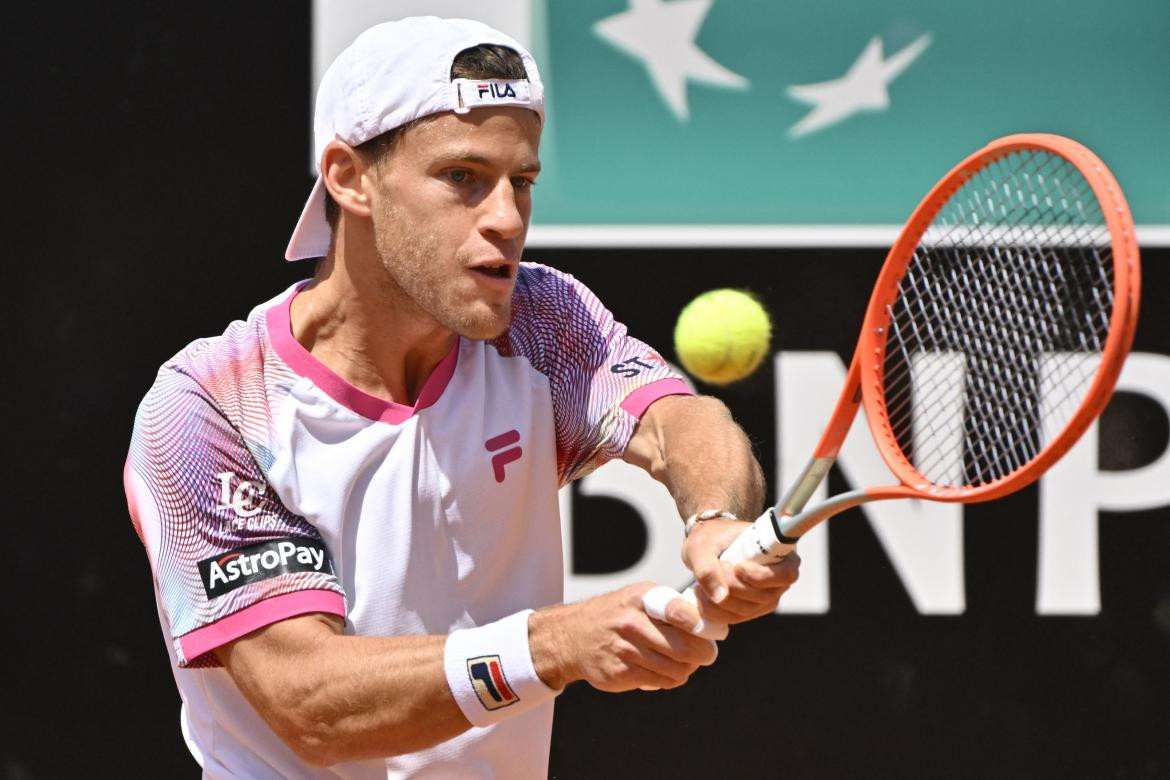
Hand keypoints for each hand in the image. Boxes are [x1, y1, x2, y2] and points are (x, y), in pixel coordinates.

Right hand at [528, 582, 718, 691]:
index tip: (717, 632)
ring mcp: (624, 650)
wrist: (572, 636)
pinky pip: (661, 682)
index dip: (702, 625)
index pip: (678, 611)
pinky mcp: (620, 673)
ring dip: (687, 669)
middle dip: (704, 654)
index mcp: (639, 599)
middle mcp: (631, 623)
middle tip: (708, 654)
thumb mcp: (638, 597)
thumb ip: (670, 606)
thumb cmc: (616, 615)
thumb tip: (709, 625)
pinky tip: (667, 672)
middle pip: (684, 647)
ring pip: (676, 669)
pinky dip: (670, 679)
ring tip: (686, 663)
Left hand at [682, 517, 800, 625]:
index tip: (738, 567)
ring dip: (719, 598)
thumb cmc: (711, 539)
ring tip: (702, 581)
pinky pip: (734, 618)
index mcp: (780, 553)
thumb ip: (707, 567)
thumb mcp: (702, 545)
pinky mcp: (751, 610)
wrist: (707, 546)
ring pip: (747, 609)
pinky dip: (714, 609)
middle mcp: (779, 579)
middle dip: (732, 586)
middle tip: (711, 569)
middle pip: (764, 596)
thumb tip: (720, 597)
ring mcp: (766, 597)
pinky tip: (702, 594)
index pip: (786, 574)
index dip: (762, 576)